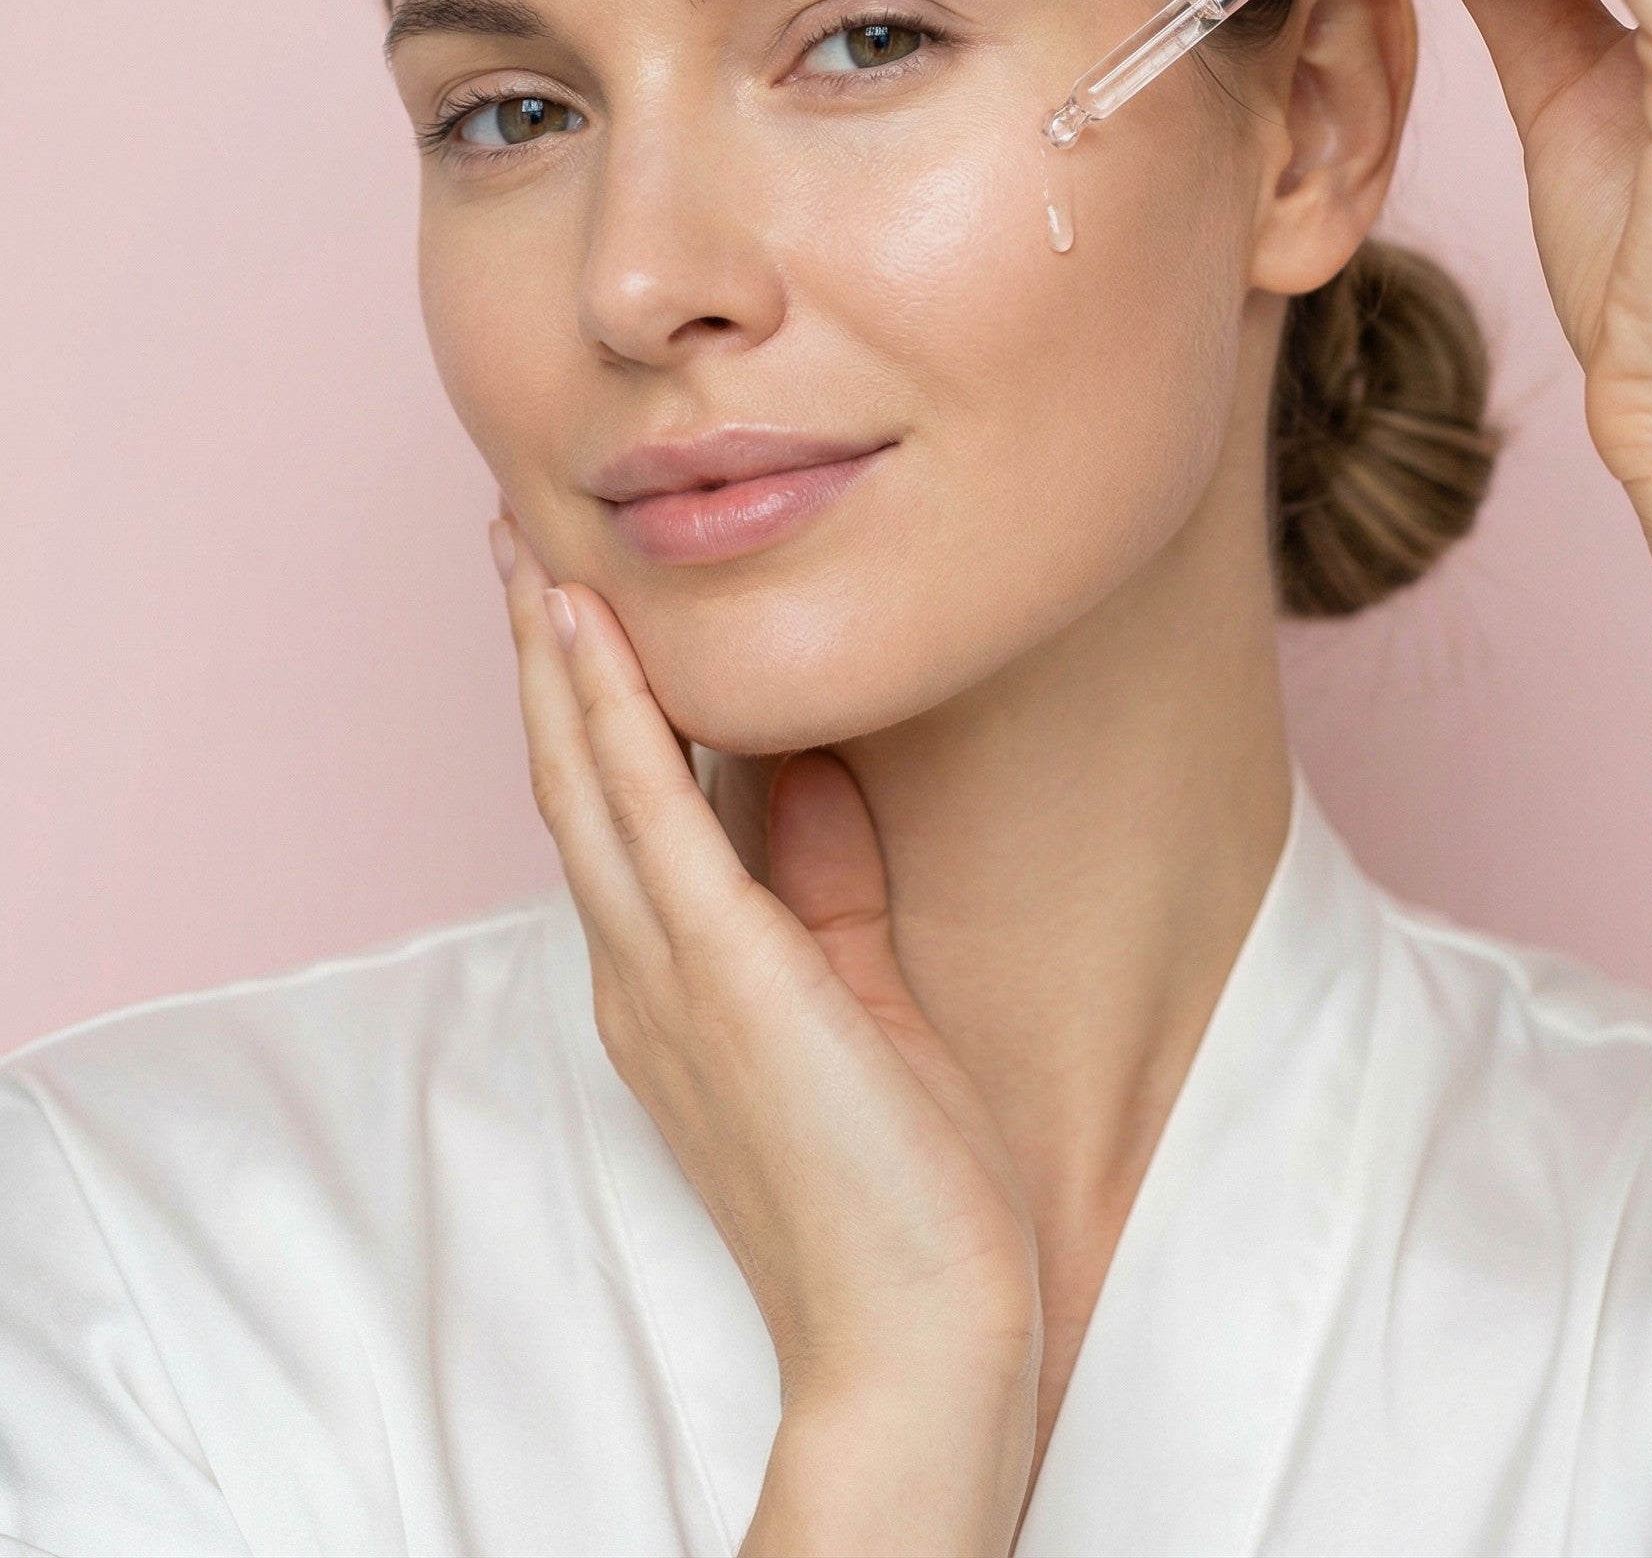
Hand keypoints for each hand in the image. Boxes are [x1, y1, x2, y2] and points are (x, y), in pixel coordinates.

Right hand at [488, 510, 1043, 1424]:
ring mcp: (664, 973)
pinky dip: (611, 717)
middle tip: (514, 540)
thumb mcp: (853, 987)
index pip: (608, 811)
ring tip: (532, 551)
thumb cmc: (896, 1180)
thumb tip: (806, 762)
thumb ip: (817, 877)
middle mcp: (638, 970)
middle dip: (540, 654)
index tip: (569, 603)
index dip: (579, 701)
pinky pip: (650, 819)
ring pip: (585, 781)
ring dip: (555, 657)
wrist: (917, 1331)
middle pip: (568, 779)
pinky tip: (592, 633)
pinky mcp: (719, 974)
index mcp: (665, 981)